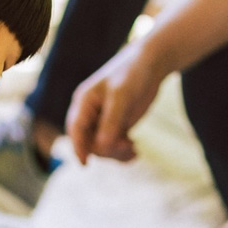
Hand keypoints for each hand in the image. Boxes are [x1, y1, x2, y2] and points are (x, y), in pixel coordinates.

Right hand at [66, 43, 164, 163]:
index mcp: (84, 102)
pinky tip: (136, 152)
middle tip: (128, 146)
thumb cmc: (133, 73)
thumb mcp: (122, 96)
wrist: (151, 64)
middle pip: (89, 142)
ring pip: (102, 147)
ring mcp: (104, 120)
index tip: (85, 164)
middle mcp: (91, 113)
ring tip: (134, 150)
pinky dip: (124, 152)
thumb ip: (112, 120)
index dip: (77, 147)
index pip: (75, 129)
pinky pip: (114, 145)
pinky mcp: (117, 124)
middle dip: (106, 149)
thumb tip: (102, 146)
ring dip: (116, 153)